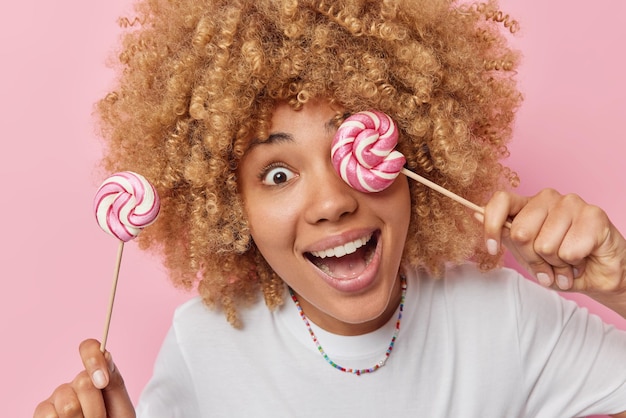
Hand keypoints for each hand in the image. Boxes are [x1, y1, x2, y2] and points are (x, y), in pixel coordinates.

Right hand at [33, 339, 134, 417]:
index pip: (89, 348)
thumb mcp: (120, 402)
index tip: (103, 382)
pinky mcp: (43, 412)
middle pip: (83, 382)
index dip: (94, 360)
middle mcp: (74, 383)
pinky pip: (48, 415)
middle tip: (101, 417)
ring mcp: (57, 397)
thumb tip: (105, 354)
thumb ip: (113, 379)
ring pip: (68, 405)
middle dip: (96, 405)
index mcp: (95, 374)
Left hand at [480, 189, 625, 296]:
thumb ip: (505, 234)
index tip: (492, 250)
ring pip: (545, 245)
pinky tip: (581, 260)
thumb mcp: (526, 254)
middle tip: (547, 266)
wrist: (599, 276)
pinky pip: (569, 250)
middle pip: (521, 232)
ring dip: (556, 265)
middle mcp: (548, 198)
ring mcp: (571, 203)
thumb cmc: (561, 263)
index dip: (491, 226)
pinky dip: (573, 264)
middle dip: (532, 258)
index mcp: (528, 204)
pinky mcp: (594, 214)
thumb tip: (474, 213)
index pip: (500, 200)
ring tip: (566, 263)